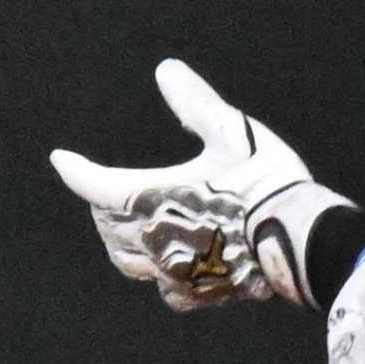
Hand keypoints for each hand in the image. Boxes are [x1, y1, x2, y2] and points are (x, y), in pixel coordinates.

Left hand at [49, 57, 347, 312]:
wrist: (303, 238)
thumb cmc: (264, 180)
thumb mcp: (232, 132)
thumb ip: (194, 102)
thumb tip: (166, 70)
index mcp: (152, 198)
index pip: (93, 186)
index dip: (74, 170)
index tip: (61, 160)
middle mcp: (154, 239)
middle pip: (107, 225)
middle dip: (100, 205)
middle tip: (102, 190)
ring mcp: (176, 271)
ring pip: (128, 261)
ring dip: (121, 241)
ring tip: (126, 229)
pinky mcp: (201, 293)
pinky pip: (166, 290)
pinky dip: (160, 276)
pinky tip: (171, 269)